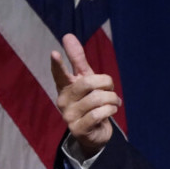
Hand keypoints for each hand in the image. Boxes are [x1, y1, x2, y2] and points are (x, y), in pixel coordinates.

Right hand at [50, 33, 121, 157]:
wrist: (95, 132)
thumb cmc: (90, 102)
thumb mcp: (86, 80)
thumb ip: (78, 60)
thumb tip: (67, 36)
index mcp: (65, 87)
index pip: (59, 74)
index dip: (58, 65)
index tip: (54, 52)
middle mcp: (63, 101)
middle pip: (86, 83)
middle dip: (105, 83)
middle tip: (111, 89)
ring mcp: (69, 116)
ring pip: (96, 99)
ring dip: (112, 99)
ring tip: (114, 102)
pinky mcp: (78, 129)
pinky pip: (99, 114)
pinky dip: (111, 110)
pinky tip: (111, 111)